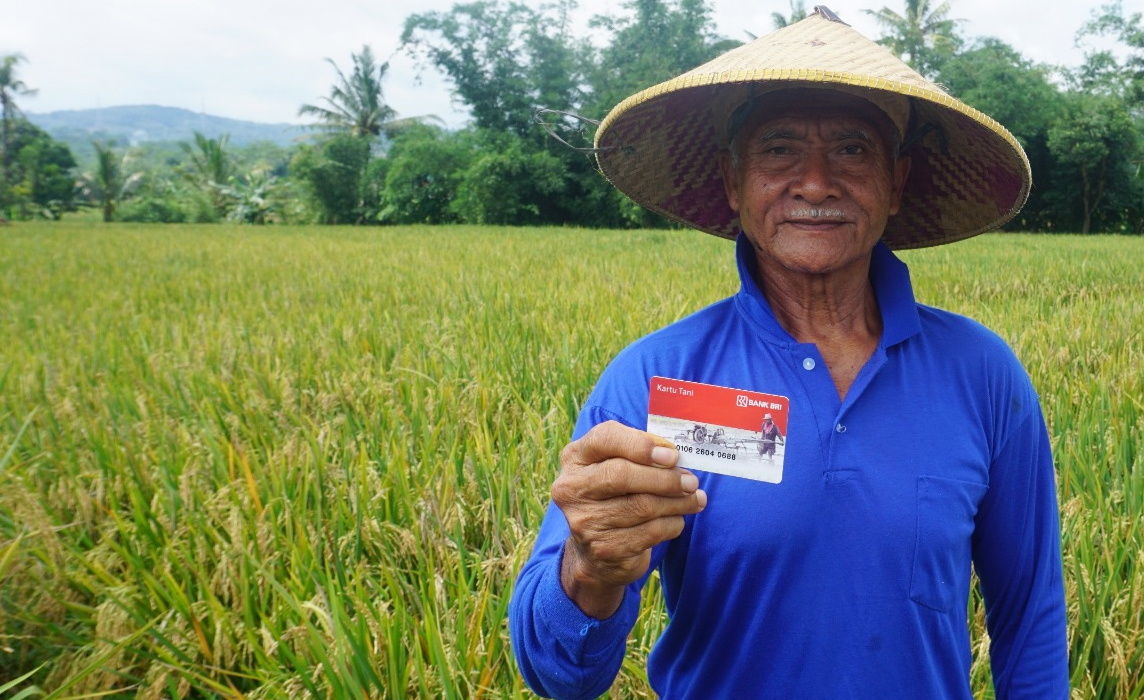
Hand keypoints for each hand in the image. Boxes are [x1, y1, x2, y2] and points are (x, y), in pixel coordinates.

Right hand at [552, 421, 706, 617]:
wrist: (596, 552)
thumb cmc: (615, 496)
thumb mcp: (617, 466)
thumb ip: (640, 453)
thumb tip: (671, 452)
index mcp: (576, 457)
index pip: (604, 439)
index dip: (640, 445)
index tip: (671, 455)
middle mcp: (573, 488)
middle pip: (622, 475)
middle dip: (665, 478)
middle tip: (691, 481)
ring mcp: (585, 521)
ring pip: (642, 506)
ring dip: (677, 502)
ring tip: (695, 499)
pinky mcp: (604, 548)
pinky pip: (650, 532)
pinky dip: (672, 524)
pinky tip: (677, 519)